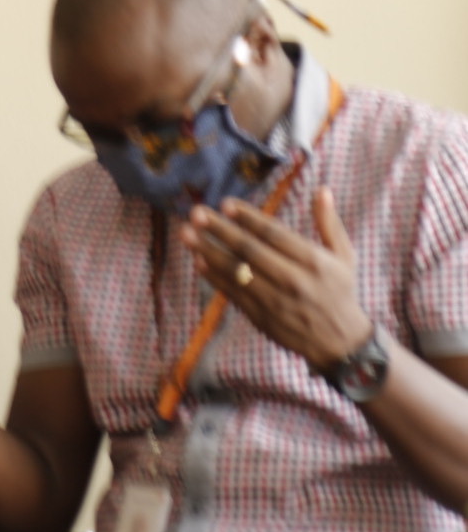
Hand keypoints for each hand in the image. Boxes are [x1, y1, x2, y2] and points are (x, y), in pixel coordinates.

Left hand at [184, 189, 372, 366]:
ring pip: (236, 272)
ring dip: (208, 251)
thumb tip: (322, 190)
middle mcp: (292, 280)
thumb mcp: (344, 256)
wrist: (338, 341)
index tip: (226, 204)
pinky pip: (232, 293)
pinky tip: (198, 261)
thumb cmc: (339, 291)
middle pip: (249, 251)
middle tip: (196, 213)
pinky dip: (214, 277)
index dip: (248, 218)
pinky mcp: (260, 316)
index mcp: (313, 262)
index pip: (274, 235)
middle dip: (220, 230)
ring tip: (186, 233)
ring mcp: (274, 300)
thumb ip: (329, 224)